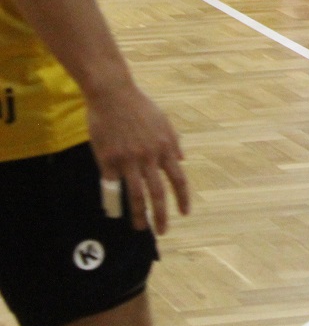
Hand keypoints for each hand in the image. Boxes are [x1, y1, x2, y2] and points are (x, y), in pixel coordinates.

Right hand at [86, 84, 189, 234]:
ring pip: (136, 195)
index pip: (179, 179)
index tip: (185, 213)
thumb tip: (182, 159)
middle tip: (162, 231)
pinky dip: (114, 201)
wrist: (114, 95)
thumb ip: (174, 143)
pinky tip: (115, 211)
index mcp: (166, 148)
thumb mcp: (164, 122)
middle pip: (158, 193)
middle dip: (162, 216)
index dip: (183, 198)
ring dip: (139, 215)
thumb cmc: (140, 107)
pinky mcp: (108, 160)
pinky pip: (111, 186)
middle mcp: (149, 156)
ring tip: (140, 227)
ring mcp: (128, 159)